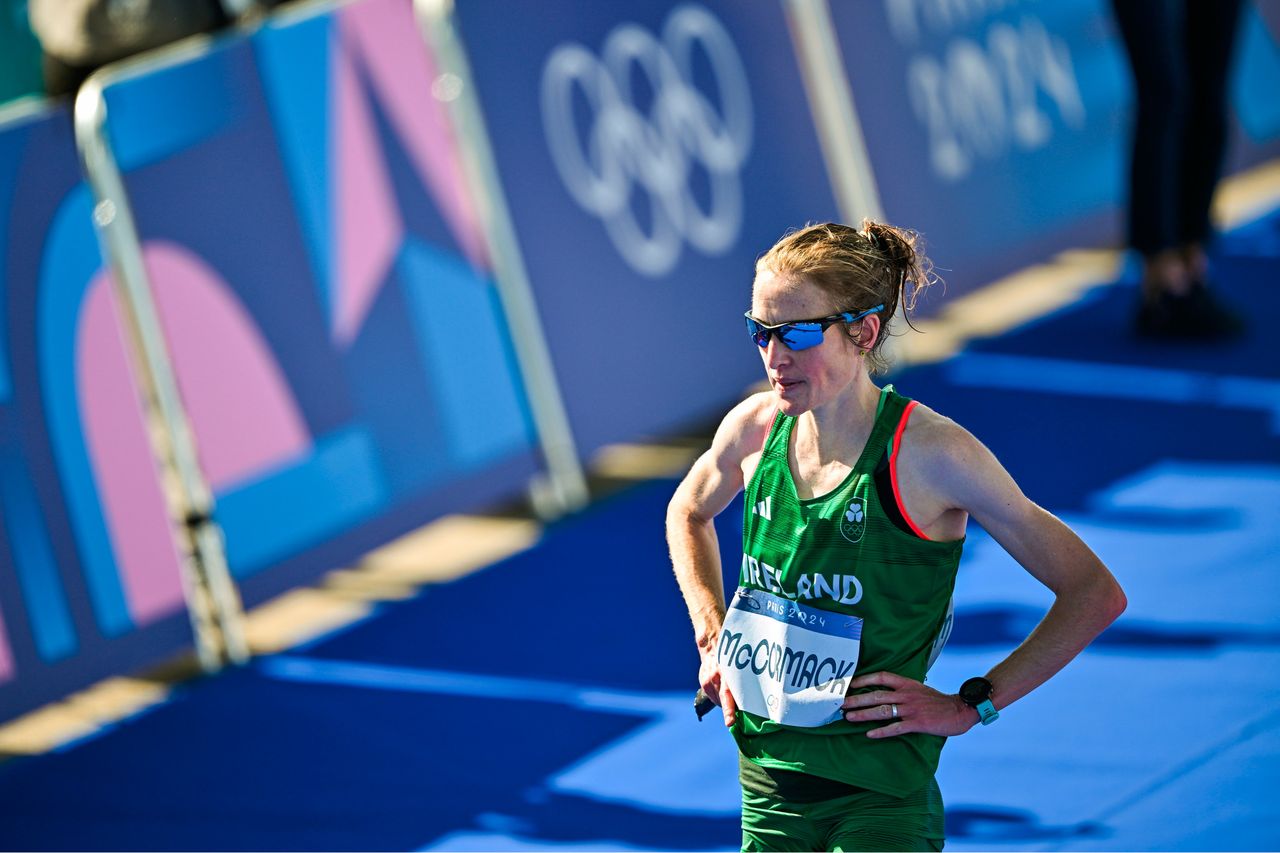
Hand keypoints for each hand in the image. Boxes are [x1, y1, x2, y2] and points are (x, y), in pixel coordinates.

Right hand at [698, 650, 737, 726]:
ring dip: (725, 702)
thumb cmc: (732, 658)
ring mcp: (708, 680)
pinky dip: (719, 698)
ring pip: (718, 700)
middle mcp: (715, 677)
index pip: (727, 695)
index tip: (730, 722)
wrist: (713, 645)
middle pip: (723, 699)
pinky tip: (723, 691)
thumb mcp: (738, 666)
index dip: (729, 710)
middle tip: (731, 722)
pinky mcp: (703, 683)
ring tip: (732, 695)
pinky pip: (713, 696)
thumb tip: (751, 701)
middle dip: (728, 711)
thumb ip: (741, 682)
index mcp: (726, 673)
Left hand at [840, 671, 975, 738]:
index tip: (850, 684)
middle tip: (841, 704)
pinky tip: (870, 734)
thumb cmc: (938, 701)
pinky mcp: (917, 723)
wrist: (961, 710)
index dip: (864, 680)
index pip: (881, 677)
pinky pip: (896, 728)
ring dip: (863, 714)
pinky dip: (881, 731)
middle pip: (876, 695)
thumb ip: (904, 690)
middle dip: (857, 699)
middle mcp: (907, 694)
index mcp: (907, 684)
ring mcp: (911, 709)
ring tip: (849, 718)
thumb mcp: (920, 689)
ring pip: (882, 711)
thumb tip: (885, 692)